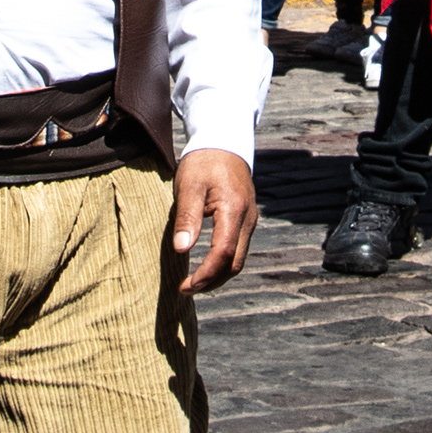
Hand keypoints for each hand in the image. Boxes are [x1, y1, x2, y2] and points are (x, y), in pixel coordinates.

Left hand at [170, 148, 257, 291]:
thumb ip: (186, 218)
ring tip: (194, 282)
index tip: (185, 286)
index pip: (222, 254)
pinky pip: (239, 249)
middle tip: (186, 289)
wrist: (224, 143)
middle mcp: (248, 219)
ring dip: (218, 275)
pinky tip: (207, 265)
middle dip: (212, 281)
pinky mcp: (246, 221)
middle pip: (234, 263)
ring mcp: (250, 221)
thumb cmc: (203, 163)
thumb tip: (181, 250)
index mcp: (234, 210)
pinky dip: (223, 263)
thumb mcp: (189, 186)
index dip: (205, 275)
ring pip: (239, 259)